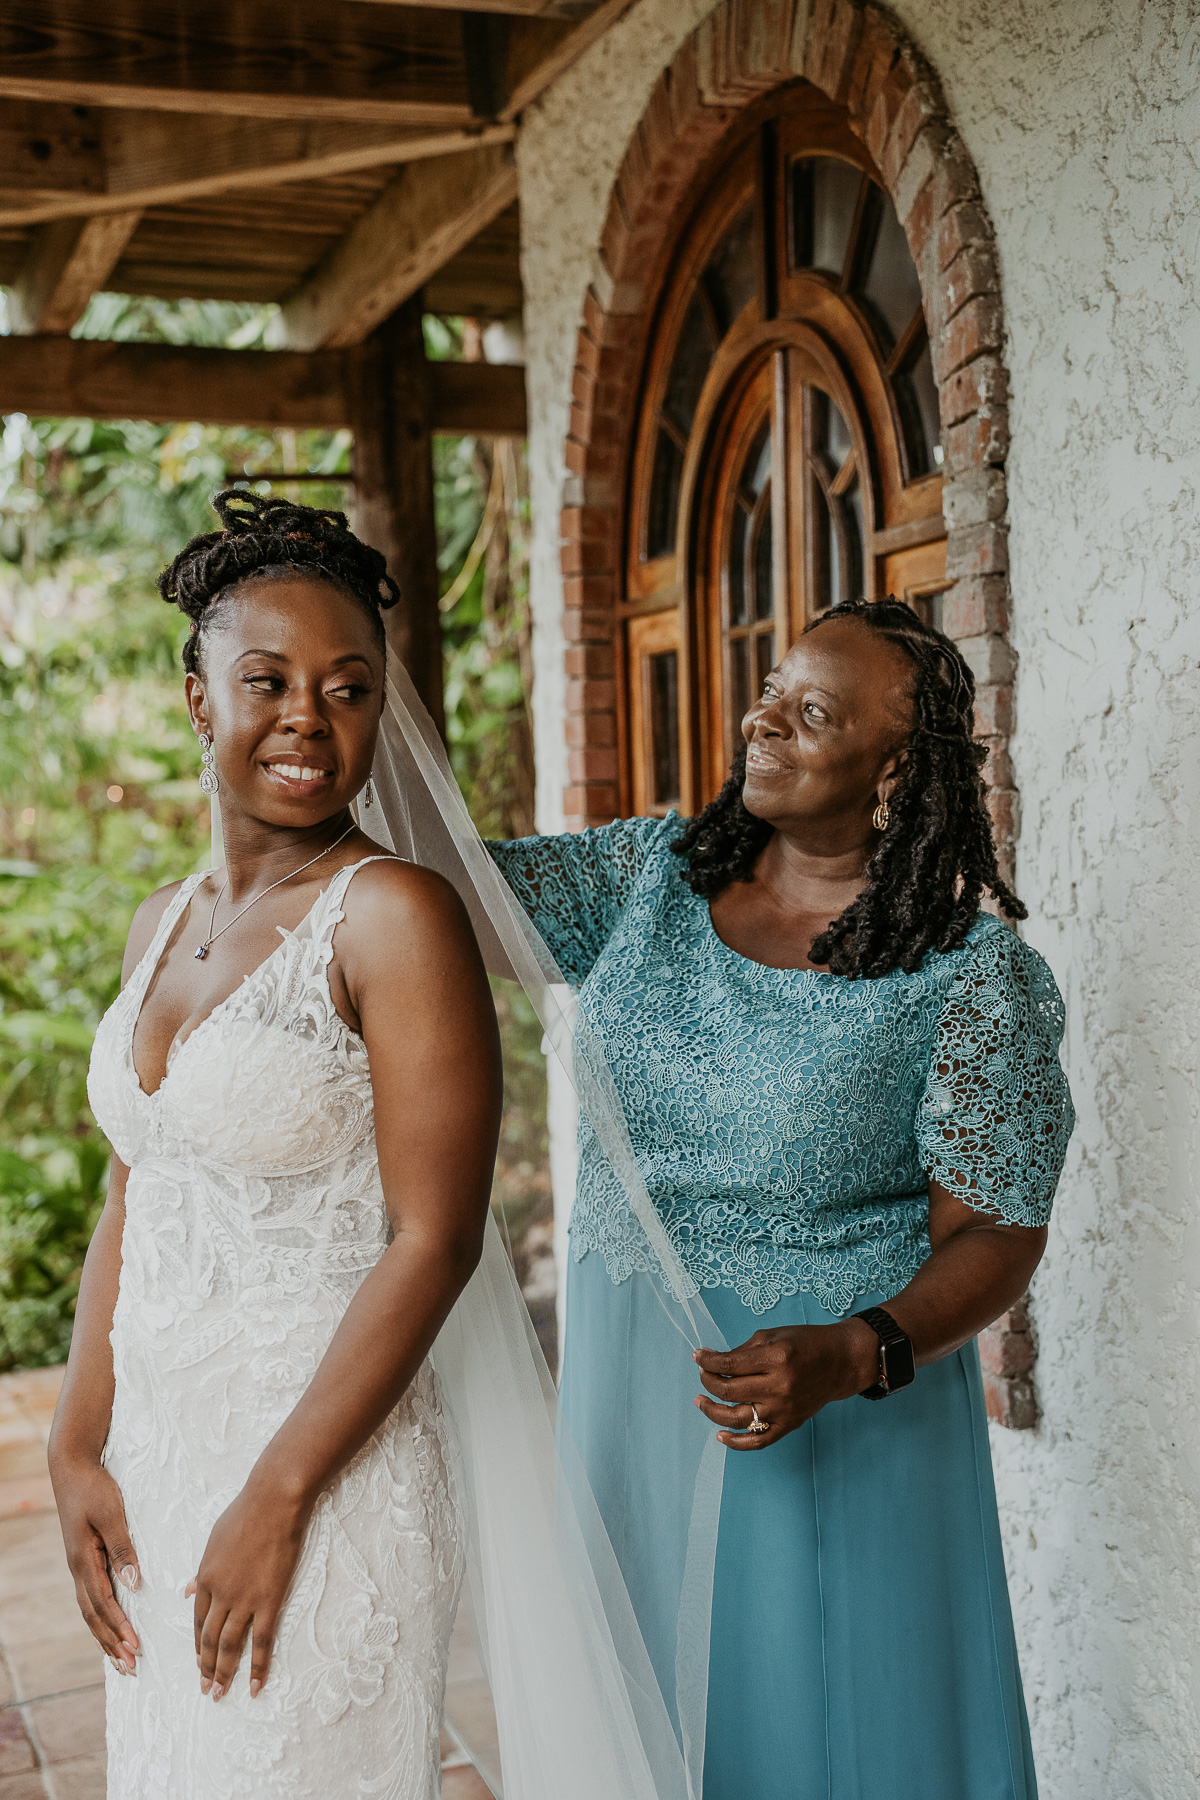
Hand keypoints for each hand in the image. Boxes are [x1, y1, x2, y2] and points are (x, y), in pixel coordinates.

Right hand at [50, 1454, 140, 1672]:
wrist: (72, 1468)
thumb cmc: (94, 1488)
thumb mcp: (111, 1514)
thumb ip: (122, 1548)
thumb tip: (133, 1583)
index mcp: (84, 1561)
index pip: (103, 1604)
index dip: (119, 1628)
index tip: (136, 1648)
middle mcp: (79, 1569)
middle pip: (94, 1616)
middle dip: (112, 1643)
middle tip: (131, 1668)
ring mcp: (80, 1565)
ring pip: (91, 1610)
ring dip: (106, 1636)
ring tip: (122, 1660)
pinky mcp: (85, 1558)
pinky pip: (92, 1597)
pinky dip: (102, 1618)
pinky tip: (111, 1627)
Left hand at [187, 1473, 309, 1700]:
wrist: (273, 1502)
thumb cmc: (244, 1513)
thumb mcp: (213, 1541)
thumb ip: (202, 1570)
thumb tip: (187, 1591)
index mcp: (205, 1578)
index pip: (196, 1620)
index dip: (196, 1644)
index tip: (197, 1663)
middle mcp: (220, 1595)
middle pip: (208, 1639)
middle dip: (205, 1667)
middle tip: (205, 1690)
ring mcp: (244, 1600)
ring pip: (229, 1646)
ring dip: (224, 1672)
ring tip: (221, 1693)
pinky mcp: (269, 1601)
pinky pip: (262, 1641)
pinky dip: (258, 1666)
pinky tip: (256, 1685)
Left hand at [693, 1319, 878, 1450]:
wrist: (841, 1362)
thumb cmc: (806, 1343)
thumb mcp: (773, 1336)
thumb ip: (743, 1350)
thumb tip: (715, 1362)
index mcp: (775, 1358)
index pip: (729, 1364)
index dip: (707, 1360)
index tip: (698, 1356)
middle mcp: (779, 1386)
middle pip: (728, 1390)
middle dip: (707, 1380)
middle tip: (702, 1373)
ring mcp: (784, 1410)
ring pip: (736, 1418)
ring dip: (711, 1410)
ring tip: (700, 1400)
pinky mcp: (789, 1424)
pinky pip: (758, 1441)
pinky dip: (736, 1443)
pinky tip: (720, 1434)